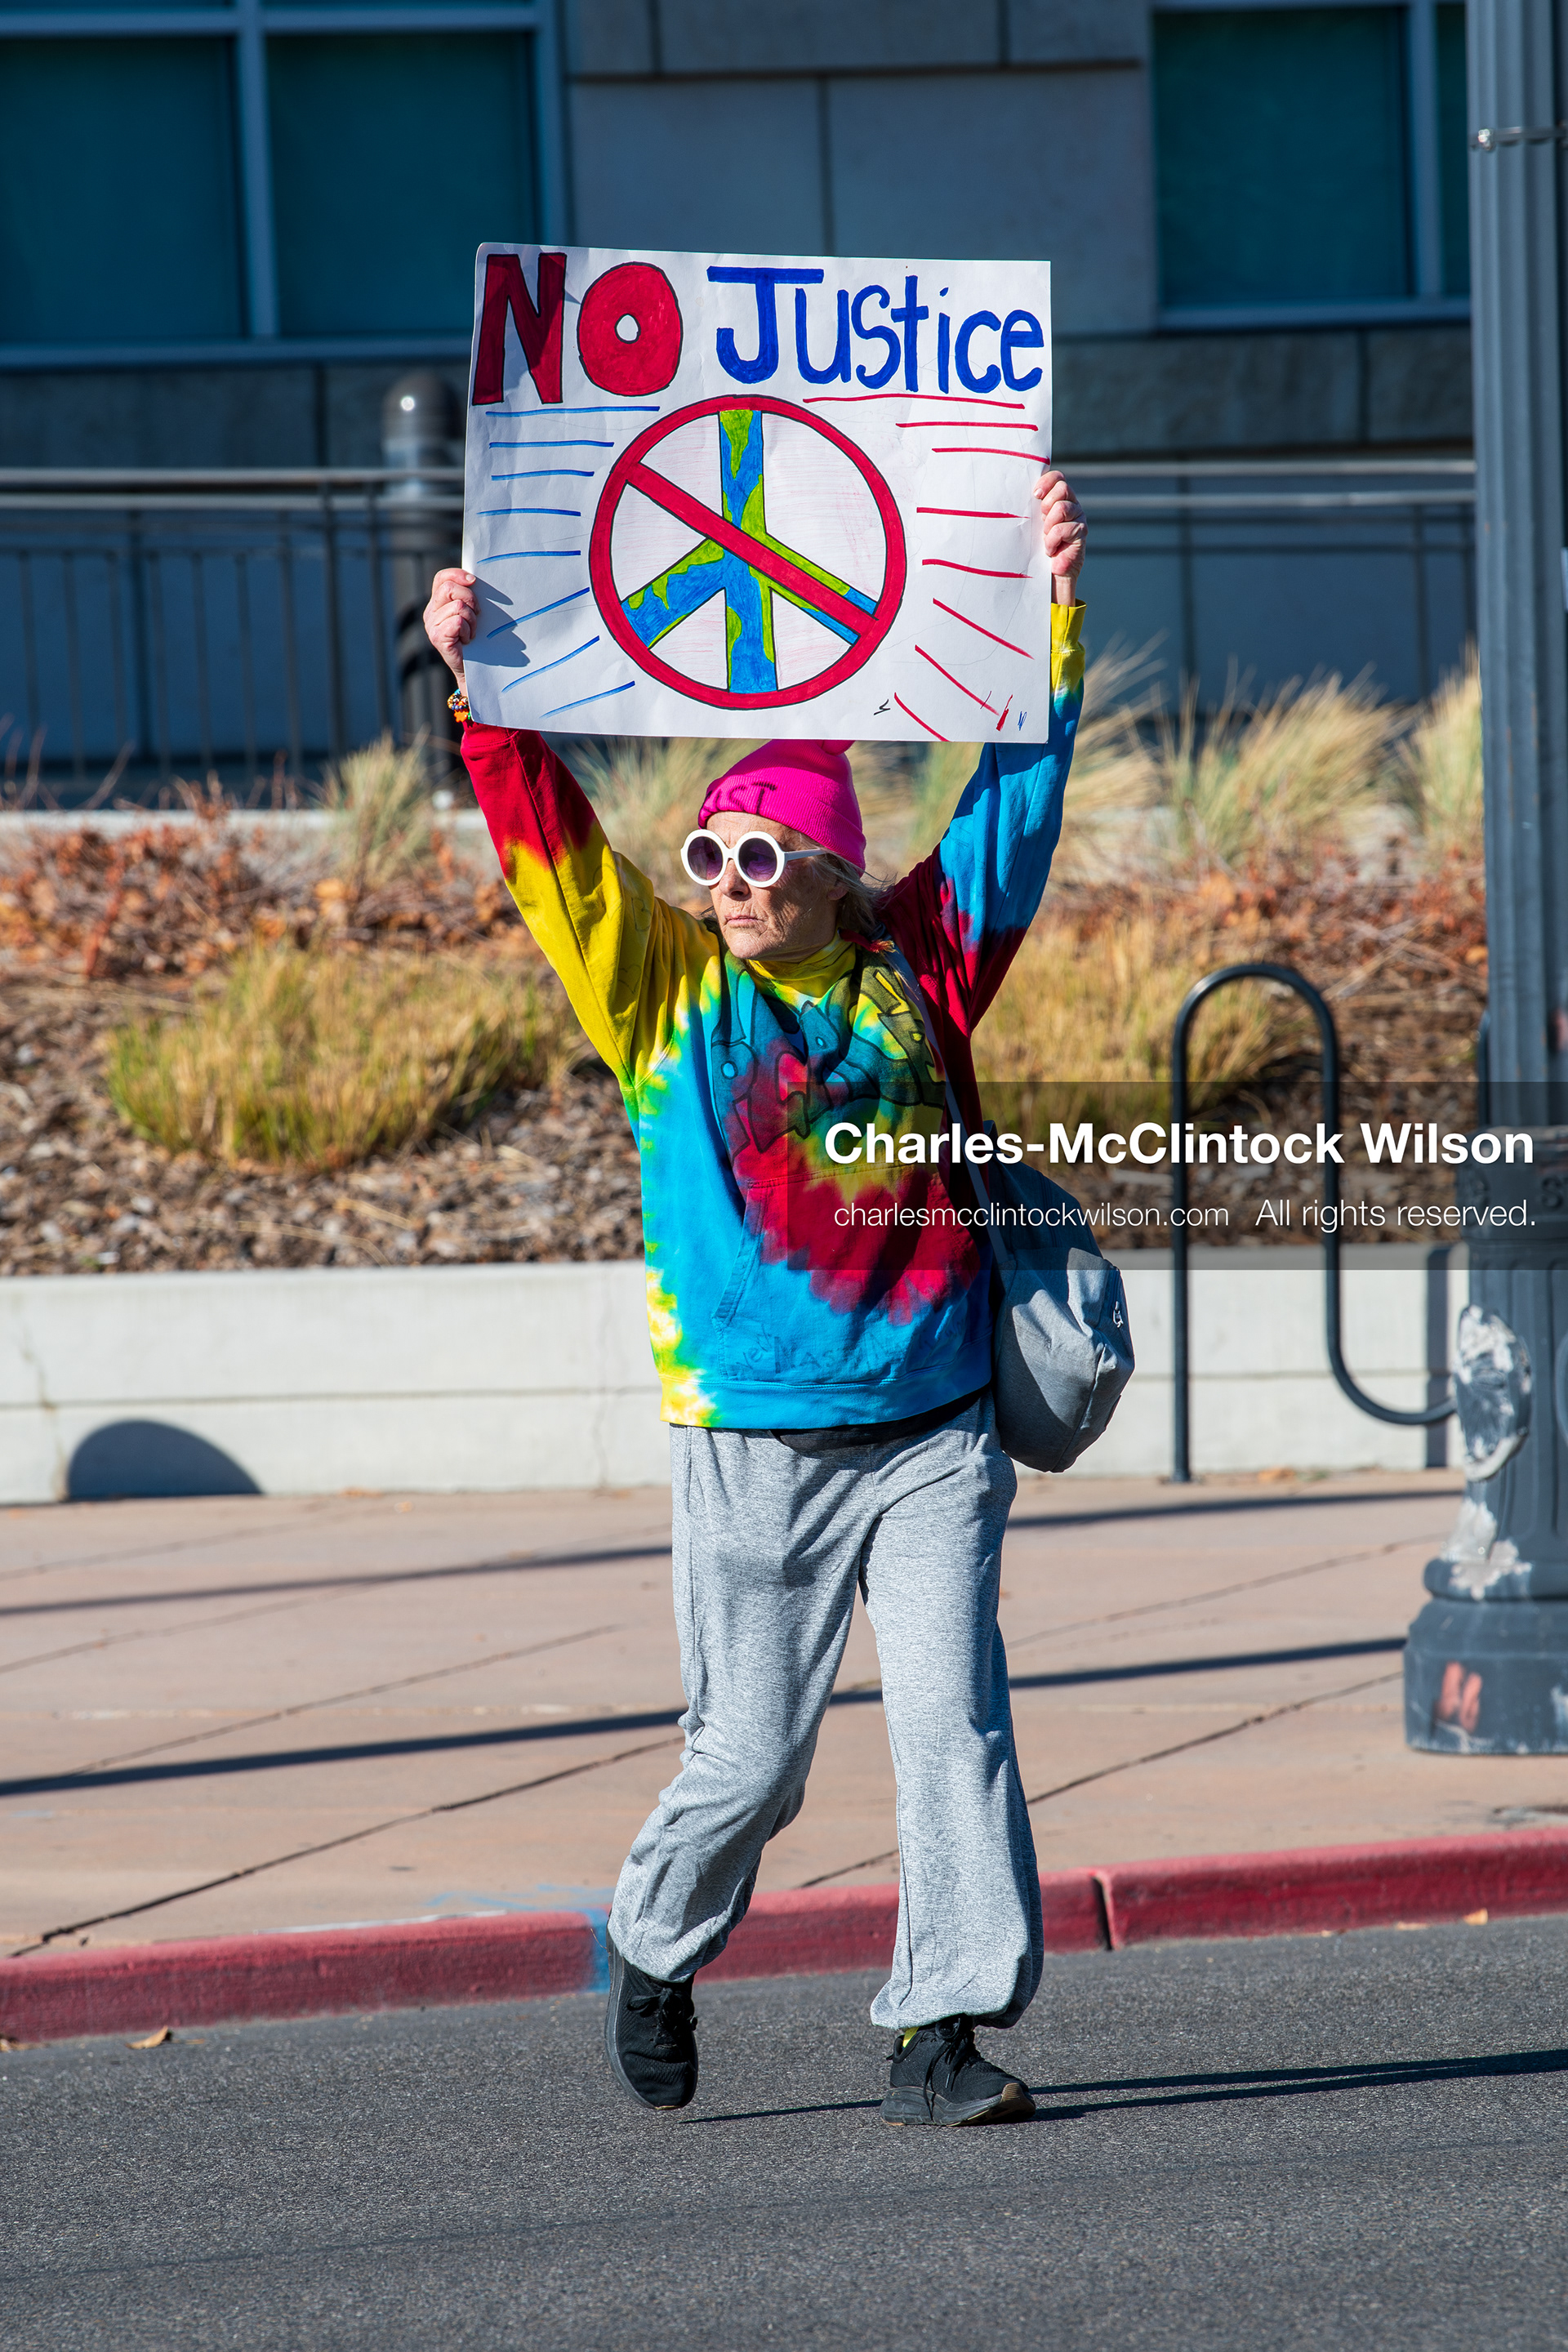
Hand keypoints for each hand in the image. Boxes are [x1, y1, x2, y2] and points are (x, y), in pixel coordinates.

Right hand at [424, 567, 478, 684]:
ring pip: (458, 606)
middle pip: (449, 588)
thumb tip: (475, 579)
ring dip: (472, 619)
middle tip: (478, 614)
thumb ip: (468, 596)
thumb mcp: (472, 612)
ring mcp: (431, 625)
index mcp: (437, 603)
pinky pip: (458, 622)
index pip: (442, 578)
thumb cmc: (476, 640)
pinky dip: (468, 630)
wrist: (475, 668)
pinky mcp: (437, 637)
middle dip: (470, 598)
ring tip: (472, 632)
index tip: (474, 581)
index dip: (458, 575)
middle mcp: (430, 612)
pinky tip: (468, 640)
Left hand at [1033, 470, 1086, 593]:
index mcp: (1059, 499)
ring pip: (1062, 508)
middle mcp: (1072, 505)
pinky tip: (1051, 549)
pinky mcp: (1081, 532)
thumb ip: (1032, 506)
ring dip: (1049, 525)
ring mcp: (1079, 517)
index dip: (1047, 482)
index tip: (1035, 495)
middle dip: (1047, 504)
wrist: (1048, 573)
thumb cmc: (1036, 547)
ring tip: (1046, 538)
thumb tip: (1019, 489)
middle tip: (1042, 521)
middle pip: (1062, 488)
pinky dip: (1052, 541)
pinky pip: (1063, 528)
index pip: (1058, 477)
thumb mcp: (1032, 522)